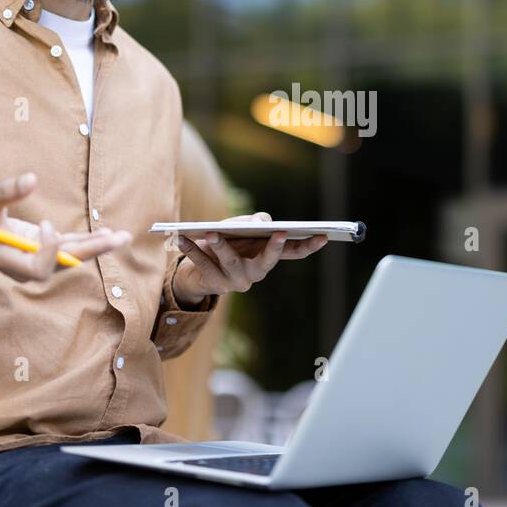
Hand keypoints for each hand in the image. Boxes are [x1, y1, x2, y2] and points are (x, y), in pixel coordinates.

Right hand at [0, 172, 130, 281]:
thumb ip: (4, 193)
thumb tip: (31, 178)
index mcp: (9, 261)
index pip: (37, 269)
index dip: (48, 250)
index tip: (45, 224)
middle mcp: (28, 265)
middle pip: (63, 263)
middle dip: (90, 250)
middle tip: (117, 239)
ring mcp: (39, 259)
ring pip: (72, 256)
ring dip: (97, 246)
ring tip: (123, 237)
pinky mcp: (46, 250)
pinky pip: (71, 248)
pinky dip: (89, 240)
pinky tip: (109, 234)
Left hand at [172, 212, 327, 305]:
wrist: (198, 269)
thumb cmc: (227, 242)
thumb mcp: (241, 228)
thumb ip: (253, 222)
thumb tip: (262, 222)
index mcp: (267, 257)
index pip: (293, 252)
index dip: (309, 245)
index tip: (323, 235)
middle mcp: (257, 272)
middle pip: (268, 261)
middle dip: (273, 248)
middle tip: (279, 233)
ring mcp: (237, 281)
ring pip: (231, 262)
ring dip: (221, 246)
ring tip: (212, 232)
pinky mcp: (215, 284)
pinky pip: (203, 265)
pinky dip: (192, 250)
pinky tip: (182, 237)